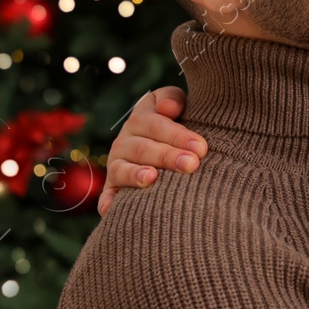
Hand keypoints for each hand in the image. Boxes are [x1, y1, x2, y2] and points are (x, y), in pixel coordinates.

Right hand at [98, 87, 206, 216]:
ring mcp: (117, 164)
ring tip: (152, 178)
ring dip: (136, 175)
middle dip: (168, 156)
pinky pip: (107, 195)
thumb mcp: (177, 104)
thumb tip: (168, 108)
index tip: (201, 147)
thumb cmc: (179, 121)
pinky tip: (112, 209)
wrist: (166, 143)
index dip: (178, 135)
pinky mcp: (113, 186)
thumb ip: (173, 100)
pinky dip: (108, 202)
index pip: (156, 124)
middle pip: (143, 148)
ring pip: (122, 169)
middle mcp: (125, 141)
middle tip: (191, 164)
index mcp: (142, 118)